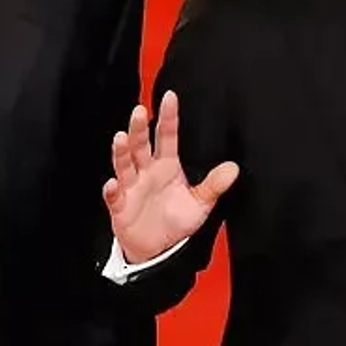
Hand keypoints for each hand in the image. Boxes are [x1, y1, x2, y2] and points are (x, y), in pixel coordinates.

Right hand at [104, 91, 237, 264]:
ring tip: (121, 138)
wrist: (157, 248)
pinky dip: (111, 190)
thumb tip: (234, 168)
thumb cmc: (176, 221)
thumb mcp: (201, 203)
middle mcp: (146, 171)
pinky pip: (114, 197)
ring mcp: (131, 187)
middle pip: (141, 145)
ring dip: (121, 152)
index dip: (168, 117)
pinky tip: (112, 183)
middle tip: (139, 111)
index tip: (170, 97)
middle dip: (139, 128)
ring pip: (124, 165)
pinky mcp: (120, 206)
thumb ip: (214, 185)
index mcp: (166, 166)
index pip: (167, 137)